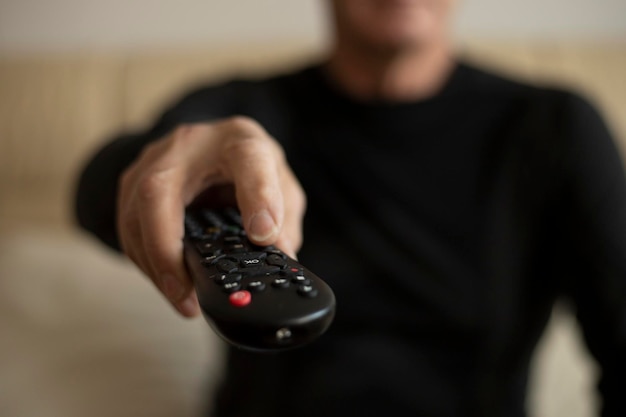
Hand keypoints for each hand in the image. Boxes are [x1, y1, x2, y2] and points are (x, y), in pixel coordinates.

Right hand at [117, 117, 305, 316]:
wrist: (214, 145)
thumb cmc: (247, 166)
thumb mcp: (281, 186)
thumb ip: (285, 220)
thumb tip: (281, 258)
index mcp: (238, 140)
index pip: (249, 159)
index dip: (258, 197)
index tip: (263, 235)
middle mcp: (189, 145)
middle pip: (158, 190)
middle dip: (165, 248)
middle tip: (184, 290)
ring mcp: (153, 161)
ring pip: (132, 214)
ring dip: (152, 263)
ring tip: (180, 298)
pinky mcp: (132, 182)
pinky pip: (127, 227)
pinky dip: (145, 259)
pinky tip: (167, 281)